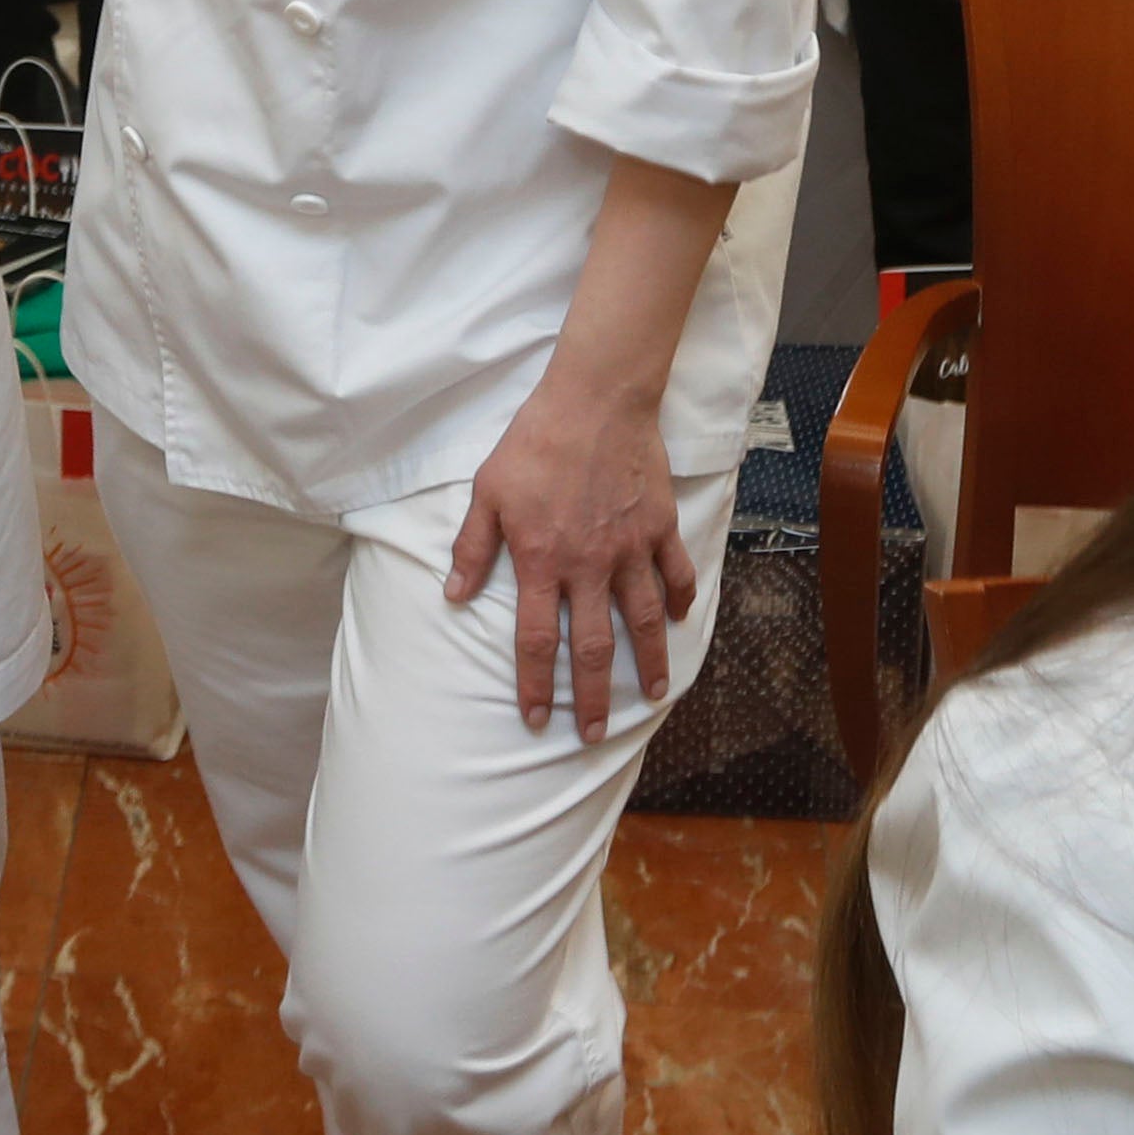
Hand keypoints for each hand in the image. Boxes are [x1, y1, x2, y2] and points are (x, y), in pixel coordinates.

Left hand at [447, 371, 696, 738]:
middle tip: (593, 735)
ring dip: (647, 663)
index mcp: (541, 560)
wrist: (595, 400)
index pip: (534, 639)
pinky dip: (680, 600)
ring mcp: (629, 548)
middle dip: (591, 698)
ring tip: (652, 696)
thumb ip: (472, 547)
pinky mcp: (659, 526)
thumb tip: (454, 596)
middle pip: (591, 646)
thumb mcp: (487, 491)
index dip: (534, 684)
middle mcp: (588, 565)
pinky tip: (679, 622)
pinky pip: (675, 573)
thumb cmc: (535, 442)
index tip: (536, 718)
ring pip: (642, 620)